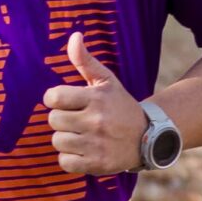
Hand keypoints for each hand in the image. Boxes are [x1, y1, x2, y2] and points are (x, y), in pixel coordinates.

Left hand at [43, 33, 145, 175]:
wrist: (148, 137)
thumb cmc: (120, 106)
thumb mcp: (107, 81)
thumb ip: (86, 61)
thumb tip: (74, 36)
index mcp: (96, 98)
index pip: (54, 97)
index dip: (55, 99)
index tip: (64, 101)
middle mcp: (96, 121)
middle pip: (53, 120)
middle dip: (61, 120)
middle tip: (76, 120)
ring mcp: (96, 144)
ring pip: (57, 141)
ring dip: (65, 139)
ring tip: (81, 135)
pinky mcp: (97, 164)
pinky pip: (64, 162)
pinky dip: (69, 158)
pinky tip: (82, 151)